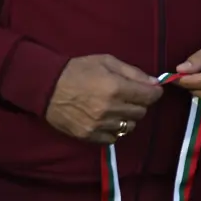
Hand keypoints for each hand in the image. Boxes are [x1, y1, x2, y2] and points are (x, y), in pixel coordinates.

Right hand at [45, 55, 162, 143]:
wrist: (46, 87)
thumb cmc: (77, 70)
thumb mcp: (107, 61)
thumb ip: (133, 72)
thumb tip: (155, 83)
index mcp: (116, 88)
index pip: (149, 97)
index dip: (154, 92)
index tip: (152, 90)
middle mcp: (110, 109)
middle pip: (141, 112)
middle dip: (140, 103)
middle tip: (130, 96)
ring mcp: (99, 125)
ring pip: (130, 126)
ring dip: (128, 117)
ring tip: (118, 107)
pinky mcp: (88, 136)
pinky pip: (113, 138)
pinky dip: (115, 130)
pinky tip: (108, 119)